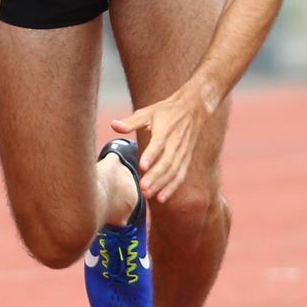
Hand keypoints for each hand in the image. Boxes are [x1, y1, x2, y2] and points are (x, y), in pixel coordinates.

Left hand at [112, 85, 213, 205]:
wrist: (193, 108)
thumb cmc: (166, 110)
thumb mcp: (148, 112)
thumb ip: (131, 122)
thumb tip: (113, 125)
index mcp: (165, 129)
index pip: (158, 143)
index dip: (151, 155)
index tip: (142, 166)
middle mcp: (175, 142)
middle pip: (167, 162)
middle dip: (155, 176)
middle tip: (143, 188)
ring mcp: (182, 152)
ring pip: (173, 171)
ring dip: (162, 184)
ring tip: (150, 195)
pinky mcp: (186, 159)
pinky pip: (180, 175)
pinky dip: (172, 187)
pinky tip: (162, 198)